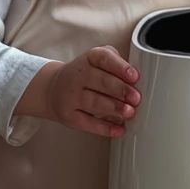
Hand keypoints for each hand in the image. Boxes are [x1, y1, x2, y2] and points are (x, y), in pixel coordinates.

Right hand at [18, 46, 140, 137]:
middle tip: (136, 98)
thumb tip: (135, 80)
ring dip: (114, 108)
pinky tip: (119, 130)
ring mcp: (71, 96)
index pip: (104, 58)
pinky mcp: (69, 115)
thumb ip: (116, 64)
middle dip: (121, 90)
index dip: (120, 67)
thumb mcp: (97, 61)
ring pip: (94, 102)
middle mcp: (78, 76)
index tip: (134, 77)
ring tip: (129, 112)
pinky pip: (88, 123)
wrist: (53, 88)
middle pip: (101, 82)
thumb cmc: (84, 74)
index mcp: (89, 58)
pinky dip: (105, 128)